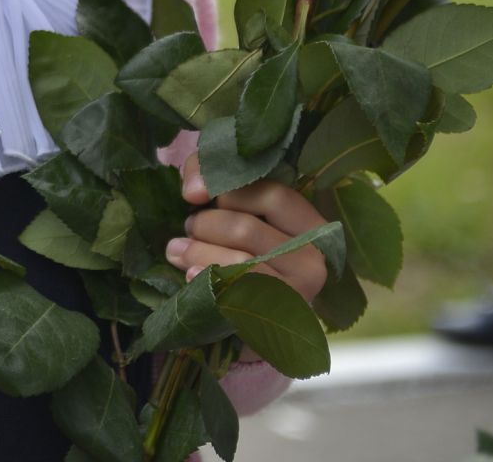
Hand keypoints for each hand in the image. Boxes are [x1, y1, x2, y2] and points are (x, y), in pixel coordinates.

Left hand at [165, 153, 328, 302]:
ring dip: (196, 252)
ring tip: (177, 250)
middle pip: (246, 228)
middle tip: (187, 229)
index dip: (226, 190)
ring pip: (239, 261)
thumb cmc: (236, 248)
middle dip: (204, 225)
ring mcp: (301, 292)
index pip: (273, 194)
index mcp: (310, 224)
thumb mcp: (231, 207)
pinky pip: (238, 293)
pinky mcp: (278, 317)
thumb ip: (210, 177)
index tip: (193, 196)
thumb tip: (194, 191)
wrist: (246, 314)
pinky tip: (190, 276)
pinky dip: (208, 279)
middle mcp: (315, 258)